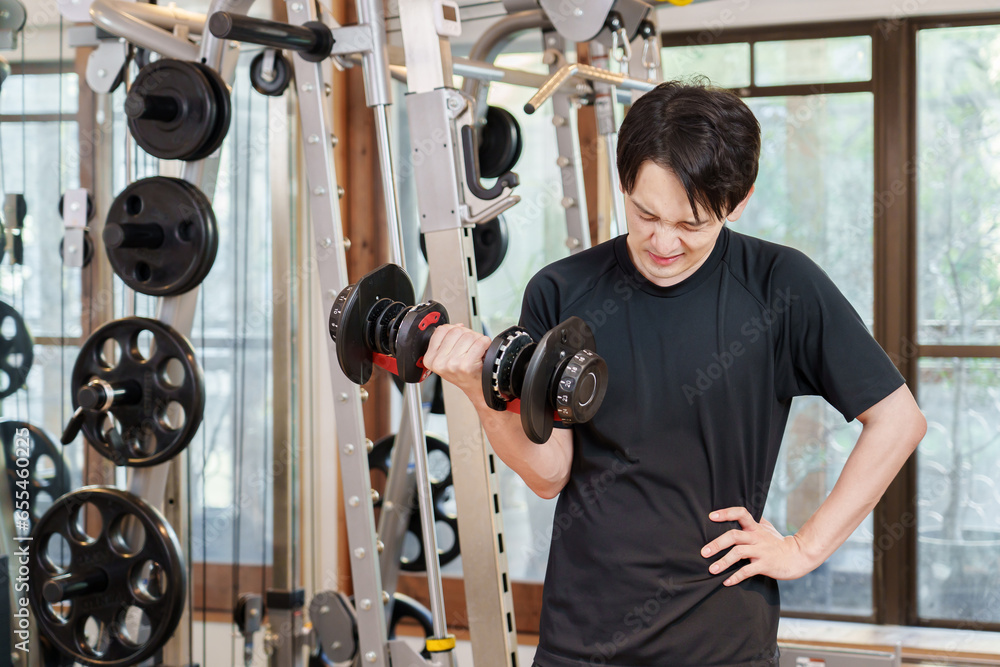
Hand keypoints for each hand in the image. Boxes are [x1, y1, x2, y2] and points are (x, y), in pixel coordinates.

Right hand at [422, 324, 491, 398]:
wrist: (476, 389)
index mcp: (430, 359)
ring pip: (468, 335)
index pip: (441, 330)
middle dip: (466, 334)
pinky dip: (485, 343)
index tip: (458, 339)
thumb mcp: (447, 358)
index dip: (453, 330)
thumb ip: (448, 339)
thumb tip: (458, 326)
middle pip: (456, 331)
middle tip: (470, 346)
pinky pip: (479, 342)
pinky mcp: (466, 365)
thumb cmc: (463, 374)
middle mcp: (439, 362)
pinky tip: (483, 350)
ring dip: (476, 339)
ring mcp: (452, 364)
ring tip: (476, 350)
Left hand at [701, 507, 818, 585]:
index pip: (741, 514)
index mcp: (756, 528)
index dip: (726, 513)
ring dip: (723, 562)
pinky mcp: (765, 565)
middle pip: (734, 536)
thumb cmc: (779, 542)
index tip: (711, 517)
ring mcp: (761, 551)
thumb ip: (754, 520)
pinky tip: (726, 582)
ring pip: (738, 553)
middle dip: (717, 543)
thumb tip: (740, 513)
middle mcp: (757, 537)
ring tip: (711, 569)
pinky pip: (747, 571)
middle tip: (703, 552)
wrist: (798, 556)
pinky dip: (736, 577)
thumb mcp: (767, 528)